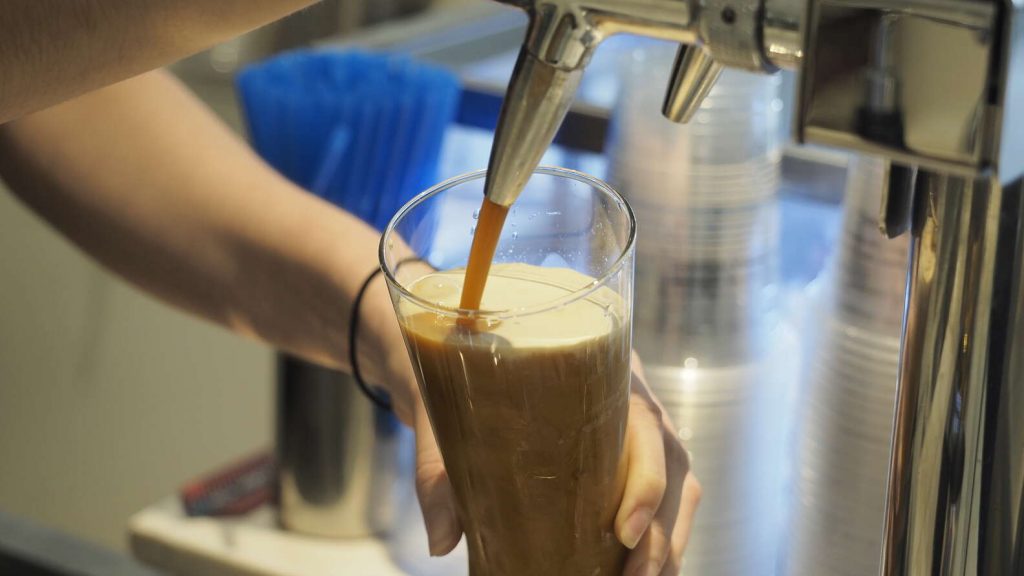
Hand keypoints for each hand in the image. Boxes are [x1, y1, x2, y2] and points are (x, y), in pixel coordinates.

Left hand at [386, 340, 700, 567]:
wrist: (453, 352)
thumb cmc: (458, 371)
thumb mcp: (442, 409)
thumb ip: (438, 468)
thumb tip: (441, 541)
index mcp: (599, 367)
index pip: (644, 422)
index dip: (646, 480)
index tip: (623, 530)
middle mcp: (628, 395)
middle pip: (672, 462)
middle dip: (662, 530)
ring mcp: (633, 426)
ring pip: (678, 483)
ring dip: (669, 540)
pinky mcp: (626, 453)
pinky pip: (662, 495)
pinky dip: (660, 536)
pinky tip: (641, 570)